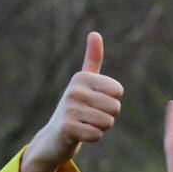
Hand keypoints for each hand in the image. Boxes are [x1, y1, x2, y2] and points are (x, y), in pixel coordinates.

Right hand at [20, 32, 122, 171]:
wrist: (54, 137)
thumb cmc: (75, 108)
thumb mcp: (84, 83)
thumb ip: (92, 60)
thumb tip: (95, 33)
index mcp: (82, 77)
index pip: (118, 91)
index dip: (112, 101)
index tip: (95, 103)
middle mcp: (75, 90)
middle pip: (115, 107)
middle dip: (107, 117)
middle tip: (91, 117)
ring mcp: (70, 109)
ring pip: (107, 122)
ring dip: (100, 128)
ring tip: (85, 125)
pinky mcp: (68, 128)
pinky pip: (97, 135)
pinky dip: (93, 138)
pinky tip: (81, 134)